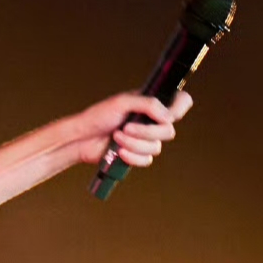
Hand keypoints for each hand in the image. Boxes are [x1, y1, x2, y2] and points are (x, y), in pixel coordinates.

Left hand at [65, 89, 192, 167]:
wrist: (82, 138)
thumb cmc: (99, 116)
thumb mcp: (122, 102)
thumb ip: (148, 104)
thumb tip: (168, 117)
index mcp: (151, 105)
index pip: (181, 103)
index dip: (179, 108)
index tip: (167, 114)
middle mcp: (151, 122)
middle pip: (168, 132)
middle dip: (147, 132)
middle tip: (126, 127)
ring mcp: (145, 140)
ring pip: (156, 148)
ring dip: (134, 143)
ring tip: (116, 136)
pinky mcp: (136, 155)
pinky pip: (146, 160)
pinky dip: (132, 156)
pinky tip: (119, 152)